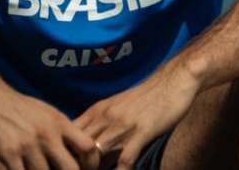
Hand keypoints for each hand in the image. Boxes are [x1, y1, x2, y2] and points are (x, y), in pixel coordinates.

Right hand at [0, 75, 100, 169]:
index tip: (84, 168)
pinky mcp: (9, 153)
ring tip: (36, 168)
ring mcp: (29, 145)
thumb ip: (60, 130)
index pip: (88, 146)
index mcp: (60, 123)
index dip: (91, 162)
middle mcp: (48, 134)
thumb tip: (74, 149)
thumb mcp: (45, 113)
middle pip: (71, 168)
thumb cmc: (17, 106)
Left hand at [75, 60, 200, 169]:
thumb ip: (102, 121)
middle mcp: (106, 117)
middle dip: (77, 163)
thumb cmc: (147, 95)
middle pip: (78, 146)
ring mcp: (123, 125)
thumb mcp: (117, 104)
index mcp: (97, 111)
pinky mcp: (142, 131)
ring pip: (95, 153)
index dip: (64, 152)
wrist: (173, 78)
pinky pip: (126, 159)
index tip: (67, 162)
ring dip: (94, 169)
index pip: (68, 134)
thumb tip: (88, 141)